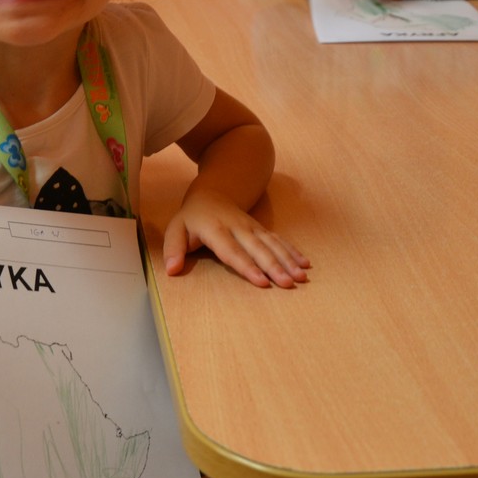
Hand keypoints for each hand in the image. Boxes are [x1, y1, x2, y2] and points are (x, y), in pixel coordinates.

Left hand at [163, 189, 309, 288]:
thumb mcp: (175, 230)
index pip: (232, 251)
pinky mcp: (261, 229)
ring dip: (288, 260)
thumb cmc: (192, 218)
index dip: (247, 267)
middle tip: (288, 283)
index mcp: (215, 229)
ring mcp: (252, 227)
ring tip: (301, 276)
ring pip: (272, 244)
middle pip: (258, 249)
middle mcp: (238, 227)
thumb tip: (172, 270)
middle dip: (274, 266)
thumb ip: (173, 250)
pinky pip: (279, 240)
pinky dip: (293, 251)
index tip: (261, 281)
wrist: (212, 194)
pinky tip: (305, 263)